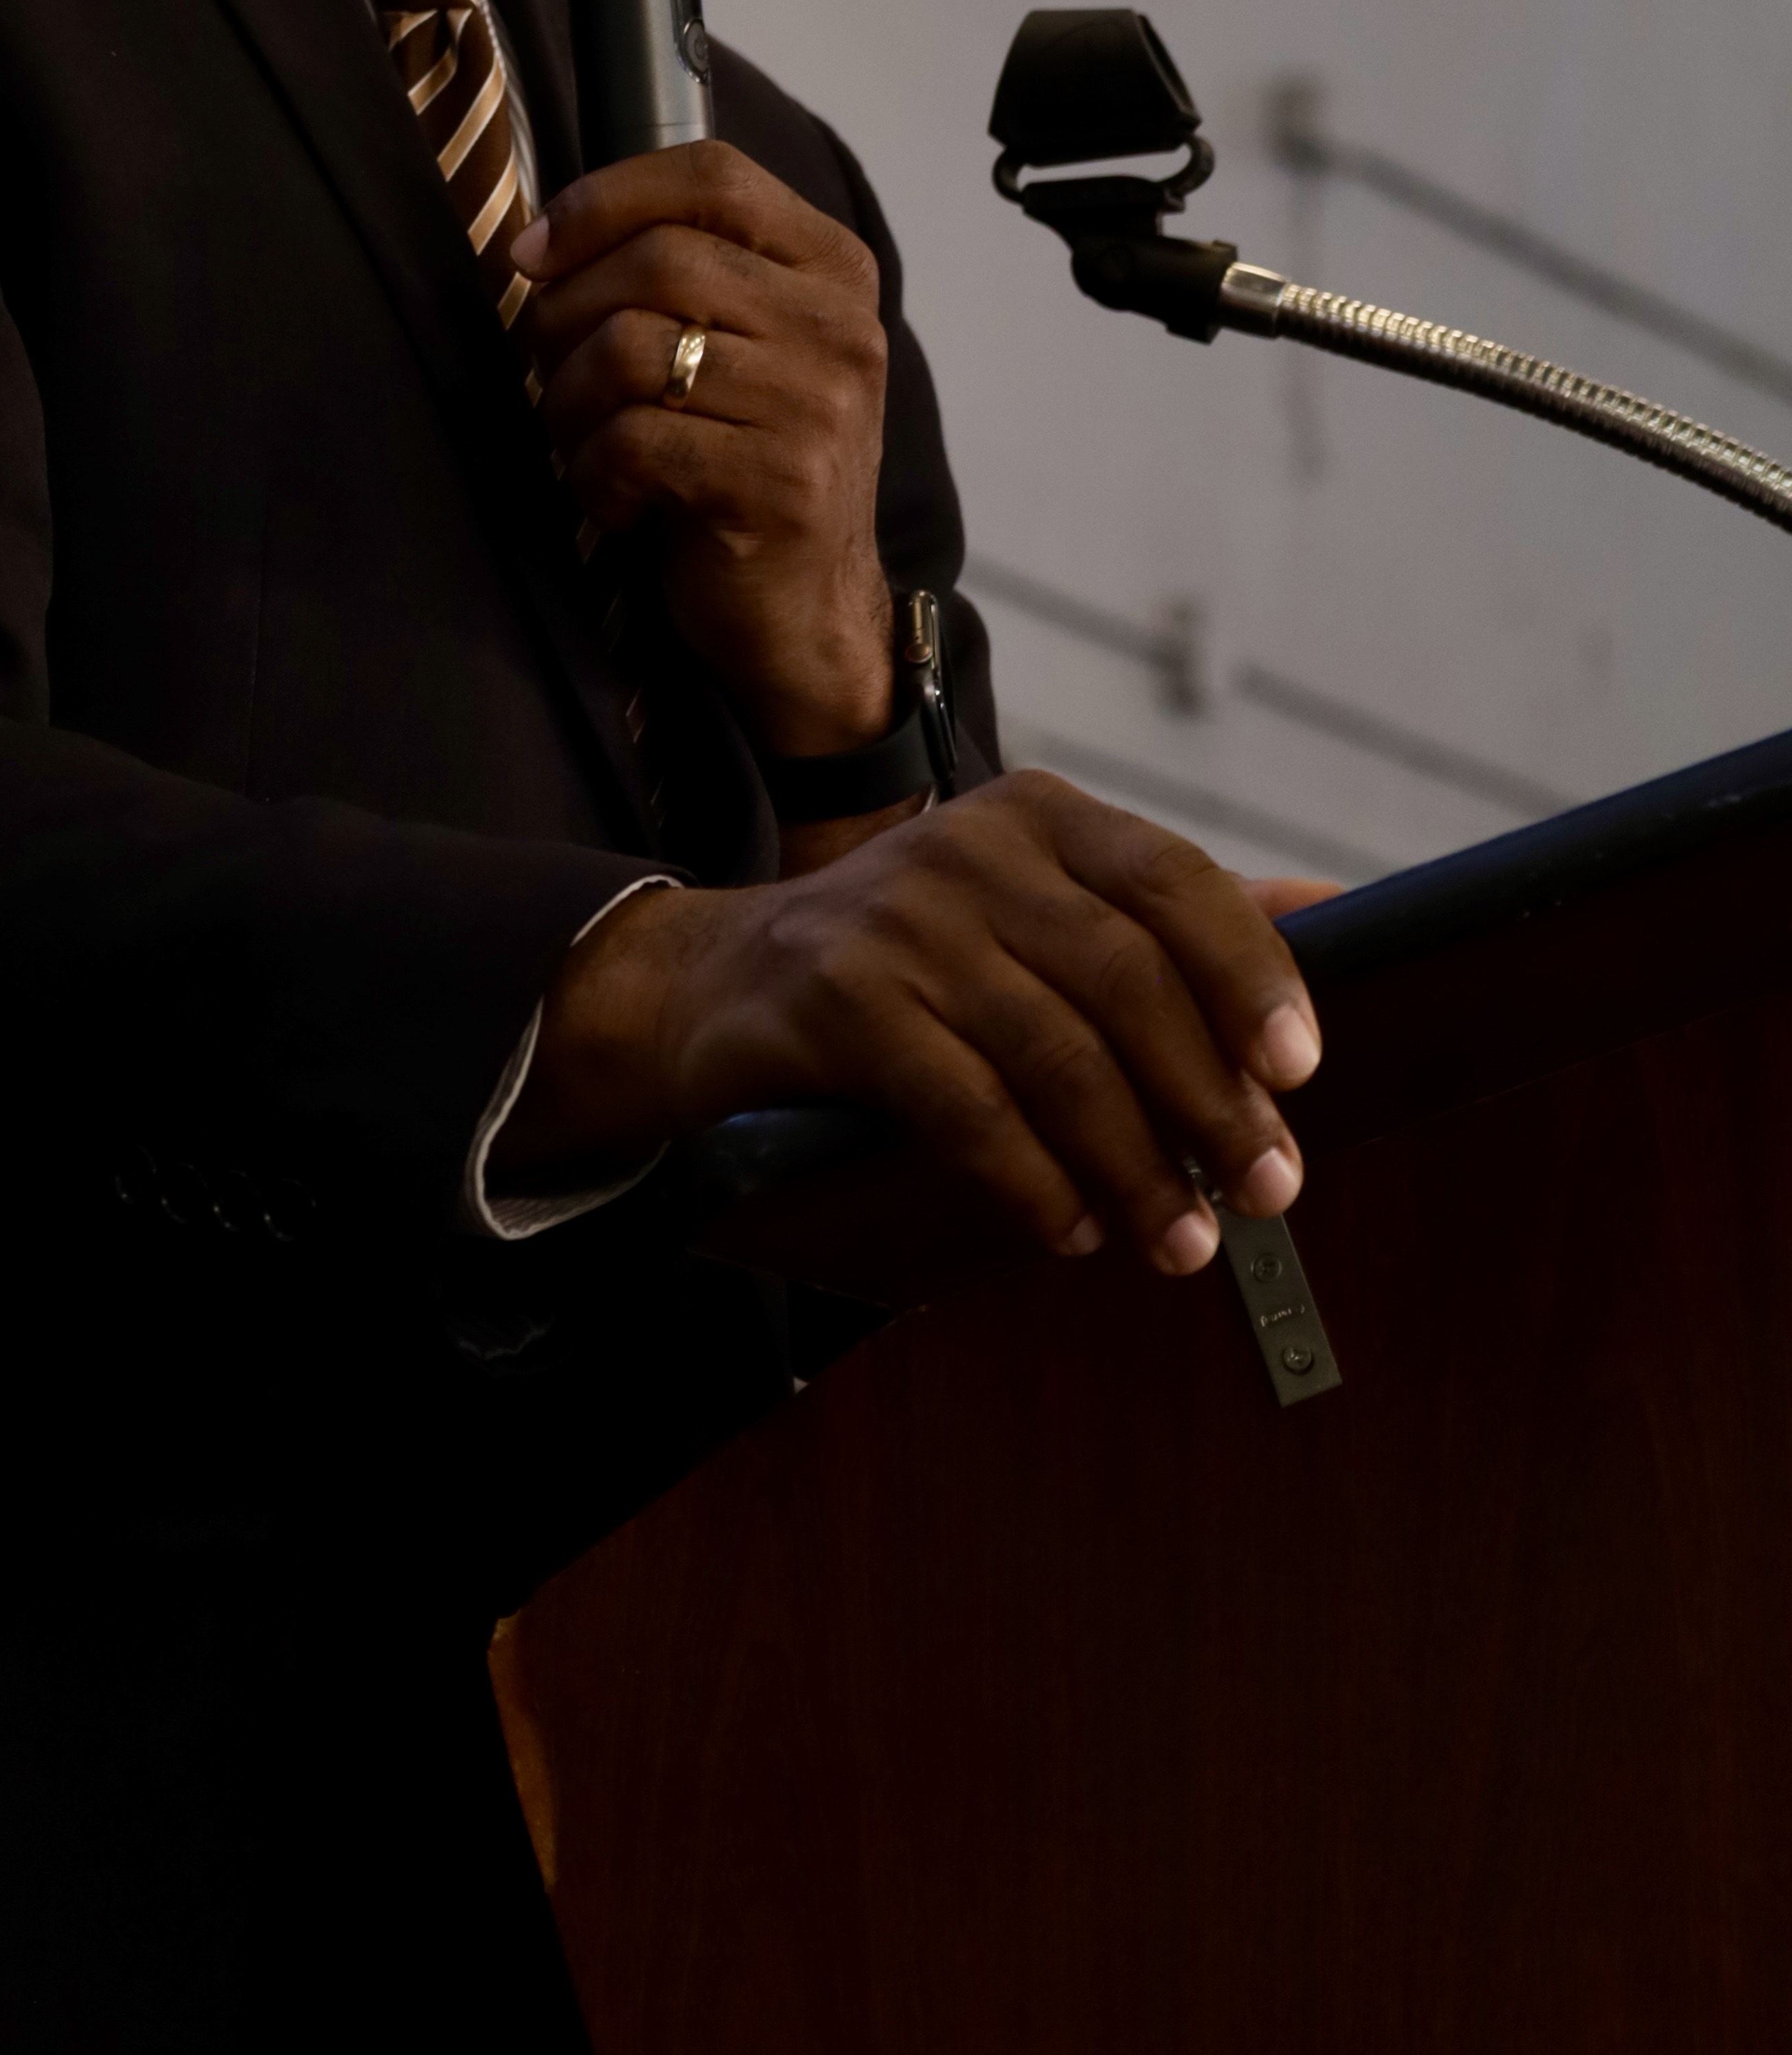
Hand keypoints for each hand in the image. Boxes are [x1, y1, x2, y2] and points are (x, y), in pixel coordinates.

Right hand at [492, 769, 1334, 1276]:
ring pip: (1055, 1054)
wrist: (720, 981)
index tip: (1301, 1069)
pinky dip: (1031, 1178)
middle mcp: (970, 848)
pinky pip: (964, 1105)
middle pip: (1126, 979)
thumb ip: (1174, 913)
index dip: (1251, 974)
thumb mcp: (1038, 904)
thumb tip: (1333, 910)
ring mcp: (897, 920)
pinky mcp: (838, 1001)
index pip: (1175, 881)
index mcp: (1038, 814)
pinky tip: (1067, 1226)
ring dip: (1134, 1164)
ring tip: (1180, 1240)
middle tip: (1265, 1189)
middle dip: (1209, 1099)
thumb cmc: (916, 958)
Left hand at [512, 143, 893, 759]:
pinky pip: (632, 442)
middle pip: (660, 258)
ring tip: (583, 442)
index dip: (606, 198)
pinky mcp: (780, 484)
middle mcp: (840, 328)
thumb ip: (683, 275)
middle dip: (568, 313)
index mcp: (835, 271)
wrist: (810, 616)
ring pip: (632, 349)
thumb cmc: (747, 468)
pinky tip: (616, 500)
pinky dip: (593, 475)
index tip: (536, 250)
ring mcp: (819, 406)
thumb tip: (543, 240)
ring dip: (571, 402)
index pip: (714, 175)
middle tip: (551, 370)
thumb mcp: (741, 349)